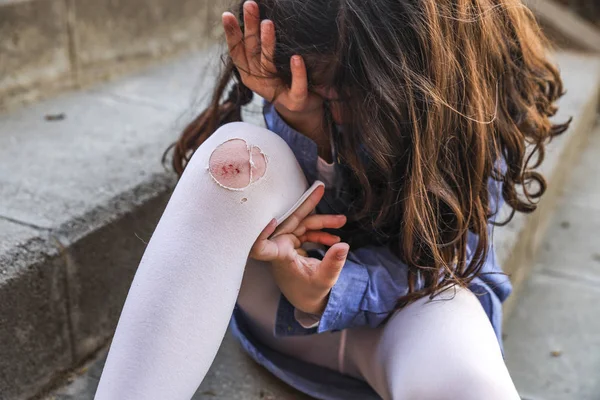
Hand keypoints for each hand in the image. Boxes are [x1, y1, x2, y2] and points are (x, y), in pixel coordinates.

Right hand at [222, 1, 325, 137]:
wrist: (301, 110)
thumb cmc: (284, 80)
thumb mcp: (268, 63)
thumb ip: (260, 47)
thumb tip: (259, 18)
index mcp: (249, 72)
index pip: (237, 52)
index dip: (231, 34)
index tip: (227, 15)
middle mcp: (259, 81)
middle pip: (252, 52)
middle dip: (250, 28)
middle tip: (250, 6)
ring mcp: (275, 92)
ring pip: (269, 66)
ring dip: (268, 44)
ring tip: (268, 23)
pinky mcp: (294, 101)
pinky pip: (296, 86)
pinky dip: (297, 72)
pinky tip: (296, 58)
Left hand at [250, 185, 348, 314]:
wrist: (309, 298)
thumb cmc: (310, 292)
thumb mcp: (325, 280)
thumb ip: (333, 263)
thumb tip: (344, 245)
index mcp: (280, 257)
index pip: (261, 246)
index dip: (261, 233)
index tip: (270, 219)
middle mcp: (280, 247)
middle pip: (289, 221)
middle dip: (306, 205)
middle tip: (320, 189)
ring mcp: (286, 244)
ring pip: (301, 223)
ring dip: (322, 222)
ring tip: (342, 221)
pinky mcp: (292, 244)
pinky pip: (305, 231)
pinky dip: (320, 232)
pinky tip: (335, 238)